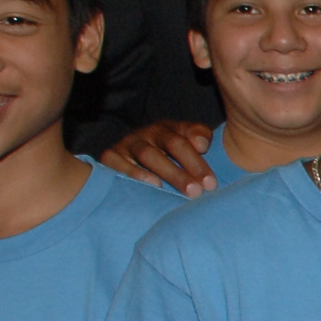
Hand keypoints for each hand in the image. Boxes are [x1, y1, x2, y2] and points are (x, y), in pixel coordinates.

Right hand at [97, 119, 218, 195]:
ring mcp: (127, 143)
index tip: (210, 183)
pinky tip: (151, 185)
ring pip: (147, 154)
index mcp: (168, 129)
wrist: (133, 163)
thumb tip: (201, 144)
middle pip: (169, 145)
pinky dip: (134, 173)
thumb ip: (200, 138)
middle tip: (197, 192)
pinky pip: (118, 163)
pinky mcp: (110, 156)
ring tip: (177, 190)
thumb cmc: (169, 158)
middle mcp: (147, 133)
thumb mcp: (188, 145)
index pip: (185, 139)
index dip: (197, 161)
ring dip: (165, 172)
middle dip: (184, 170)